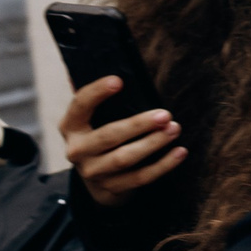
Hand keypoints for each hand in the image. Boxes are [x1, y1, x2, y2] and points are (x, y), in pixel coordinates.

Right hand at [60, 77, 184, 207]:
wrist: (97, 181)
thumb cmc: (100, 137)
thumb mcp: (92, 118)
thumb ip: (93, 95)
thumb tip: (94, 62)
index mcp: (70, 126)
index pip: (79, 105)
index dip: (96, 93)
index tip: (118, 80)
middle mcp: (77, 150)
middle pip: (108, 136)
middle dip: (138, 124)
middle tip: (165, 114)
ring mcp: (93, 172)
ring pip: (125, 158)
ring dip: (152, 143)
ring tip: (174, 128)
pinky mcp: (111, 189)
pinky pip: (140, 178)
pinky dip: (162, 166)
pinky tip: (179, 152)